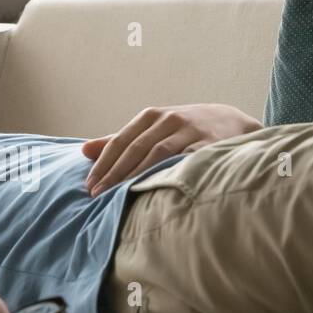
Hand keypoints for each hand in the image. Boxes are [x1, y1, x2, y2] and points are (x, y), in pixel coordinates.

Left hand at [81, 103, 261, 196]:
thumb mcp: (151, 129)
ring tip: (121, 195)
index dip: (103, 164)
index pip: (120, 141)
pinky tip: (157, 189)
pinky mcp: (209, 143)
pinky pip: (186, 159)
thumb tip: (83, 150)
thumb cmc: (182, 130)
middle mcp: (169, 119)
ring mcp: (190, 130)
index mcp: (150, 117)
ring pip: (158, 153)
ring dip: (137, 174)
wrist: (229, 122)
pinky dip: (170, 172)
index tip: (90, 186)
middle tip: (99, 196)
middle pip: (136, 148)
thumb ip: (118, 141)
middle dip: (115, 173)